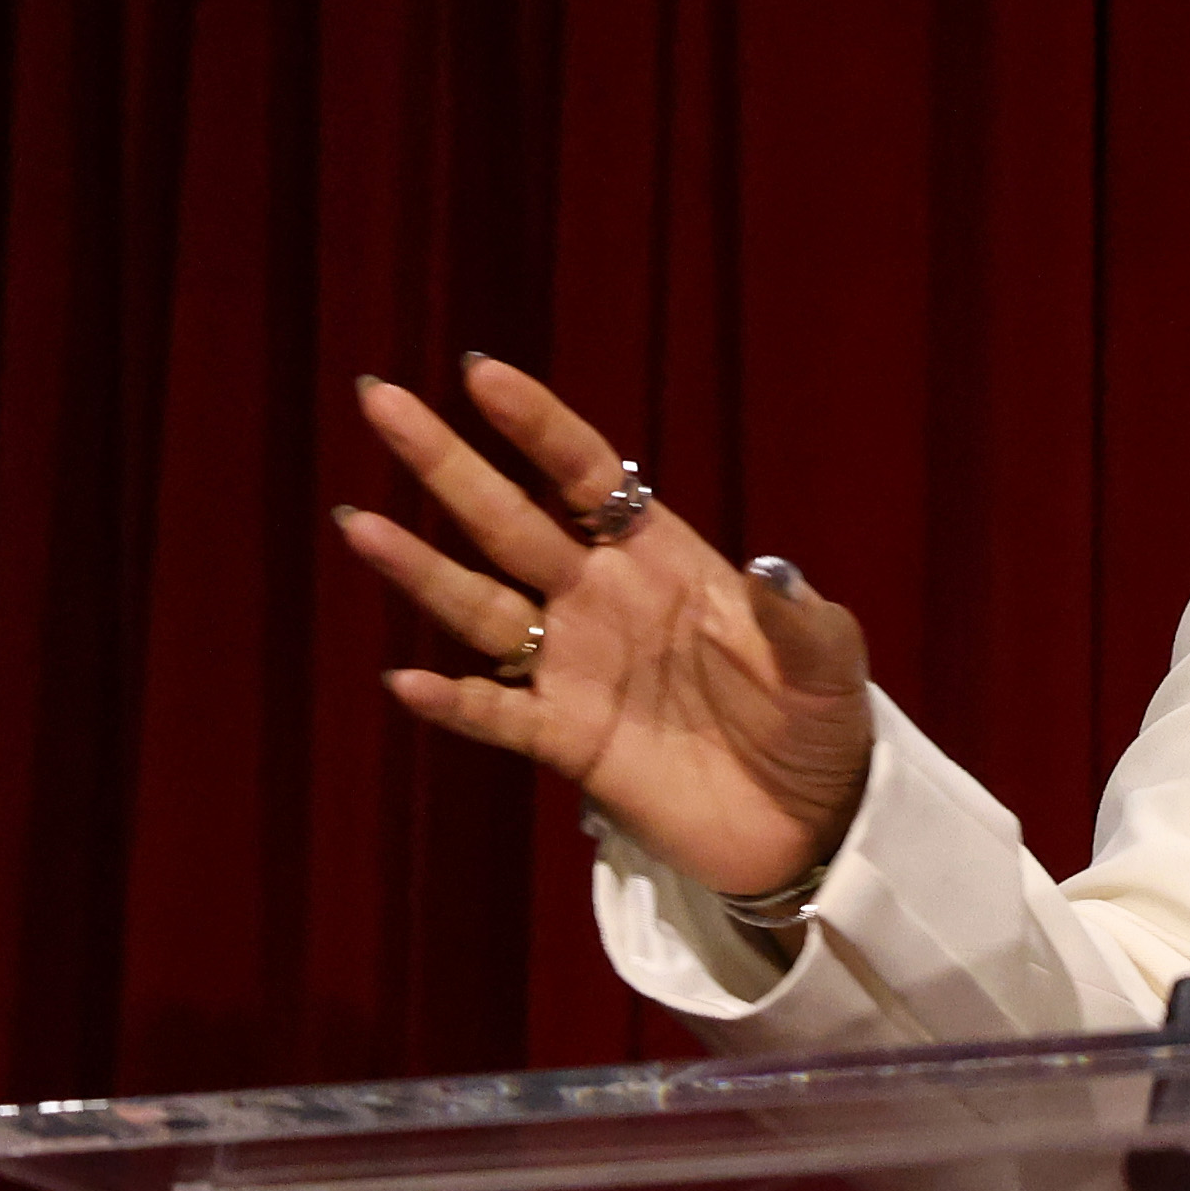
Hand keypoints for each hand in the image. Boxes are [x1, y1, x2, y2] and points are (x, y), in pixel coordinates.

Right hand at [340, 355, 871, 898]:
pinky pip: (496, 715)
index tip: (478, 372)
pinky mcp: (567, 741)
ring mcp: (575, 668)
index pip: (583, 474)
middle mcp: (599, 599)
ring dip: (420, 569)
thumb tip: (772, 568)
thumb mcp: (829, 660)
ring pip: (480, 606)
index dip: (535, 425)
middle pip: (508, 520)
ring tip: (360, 523)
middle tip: (378, 397)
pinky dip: (454, 702)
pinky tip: (407, 680)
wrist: (810, 818)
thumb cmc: (819, 719)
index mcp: (660, 558)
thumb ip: (800, 615)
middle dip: (446, 462)